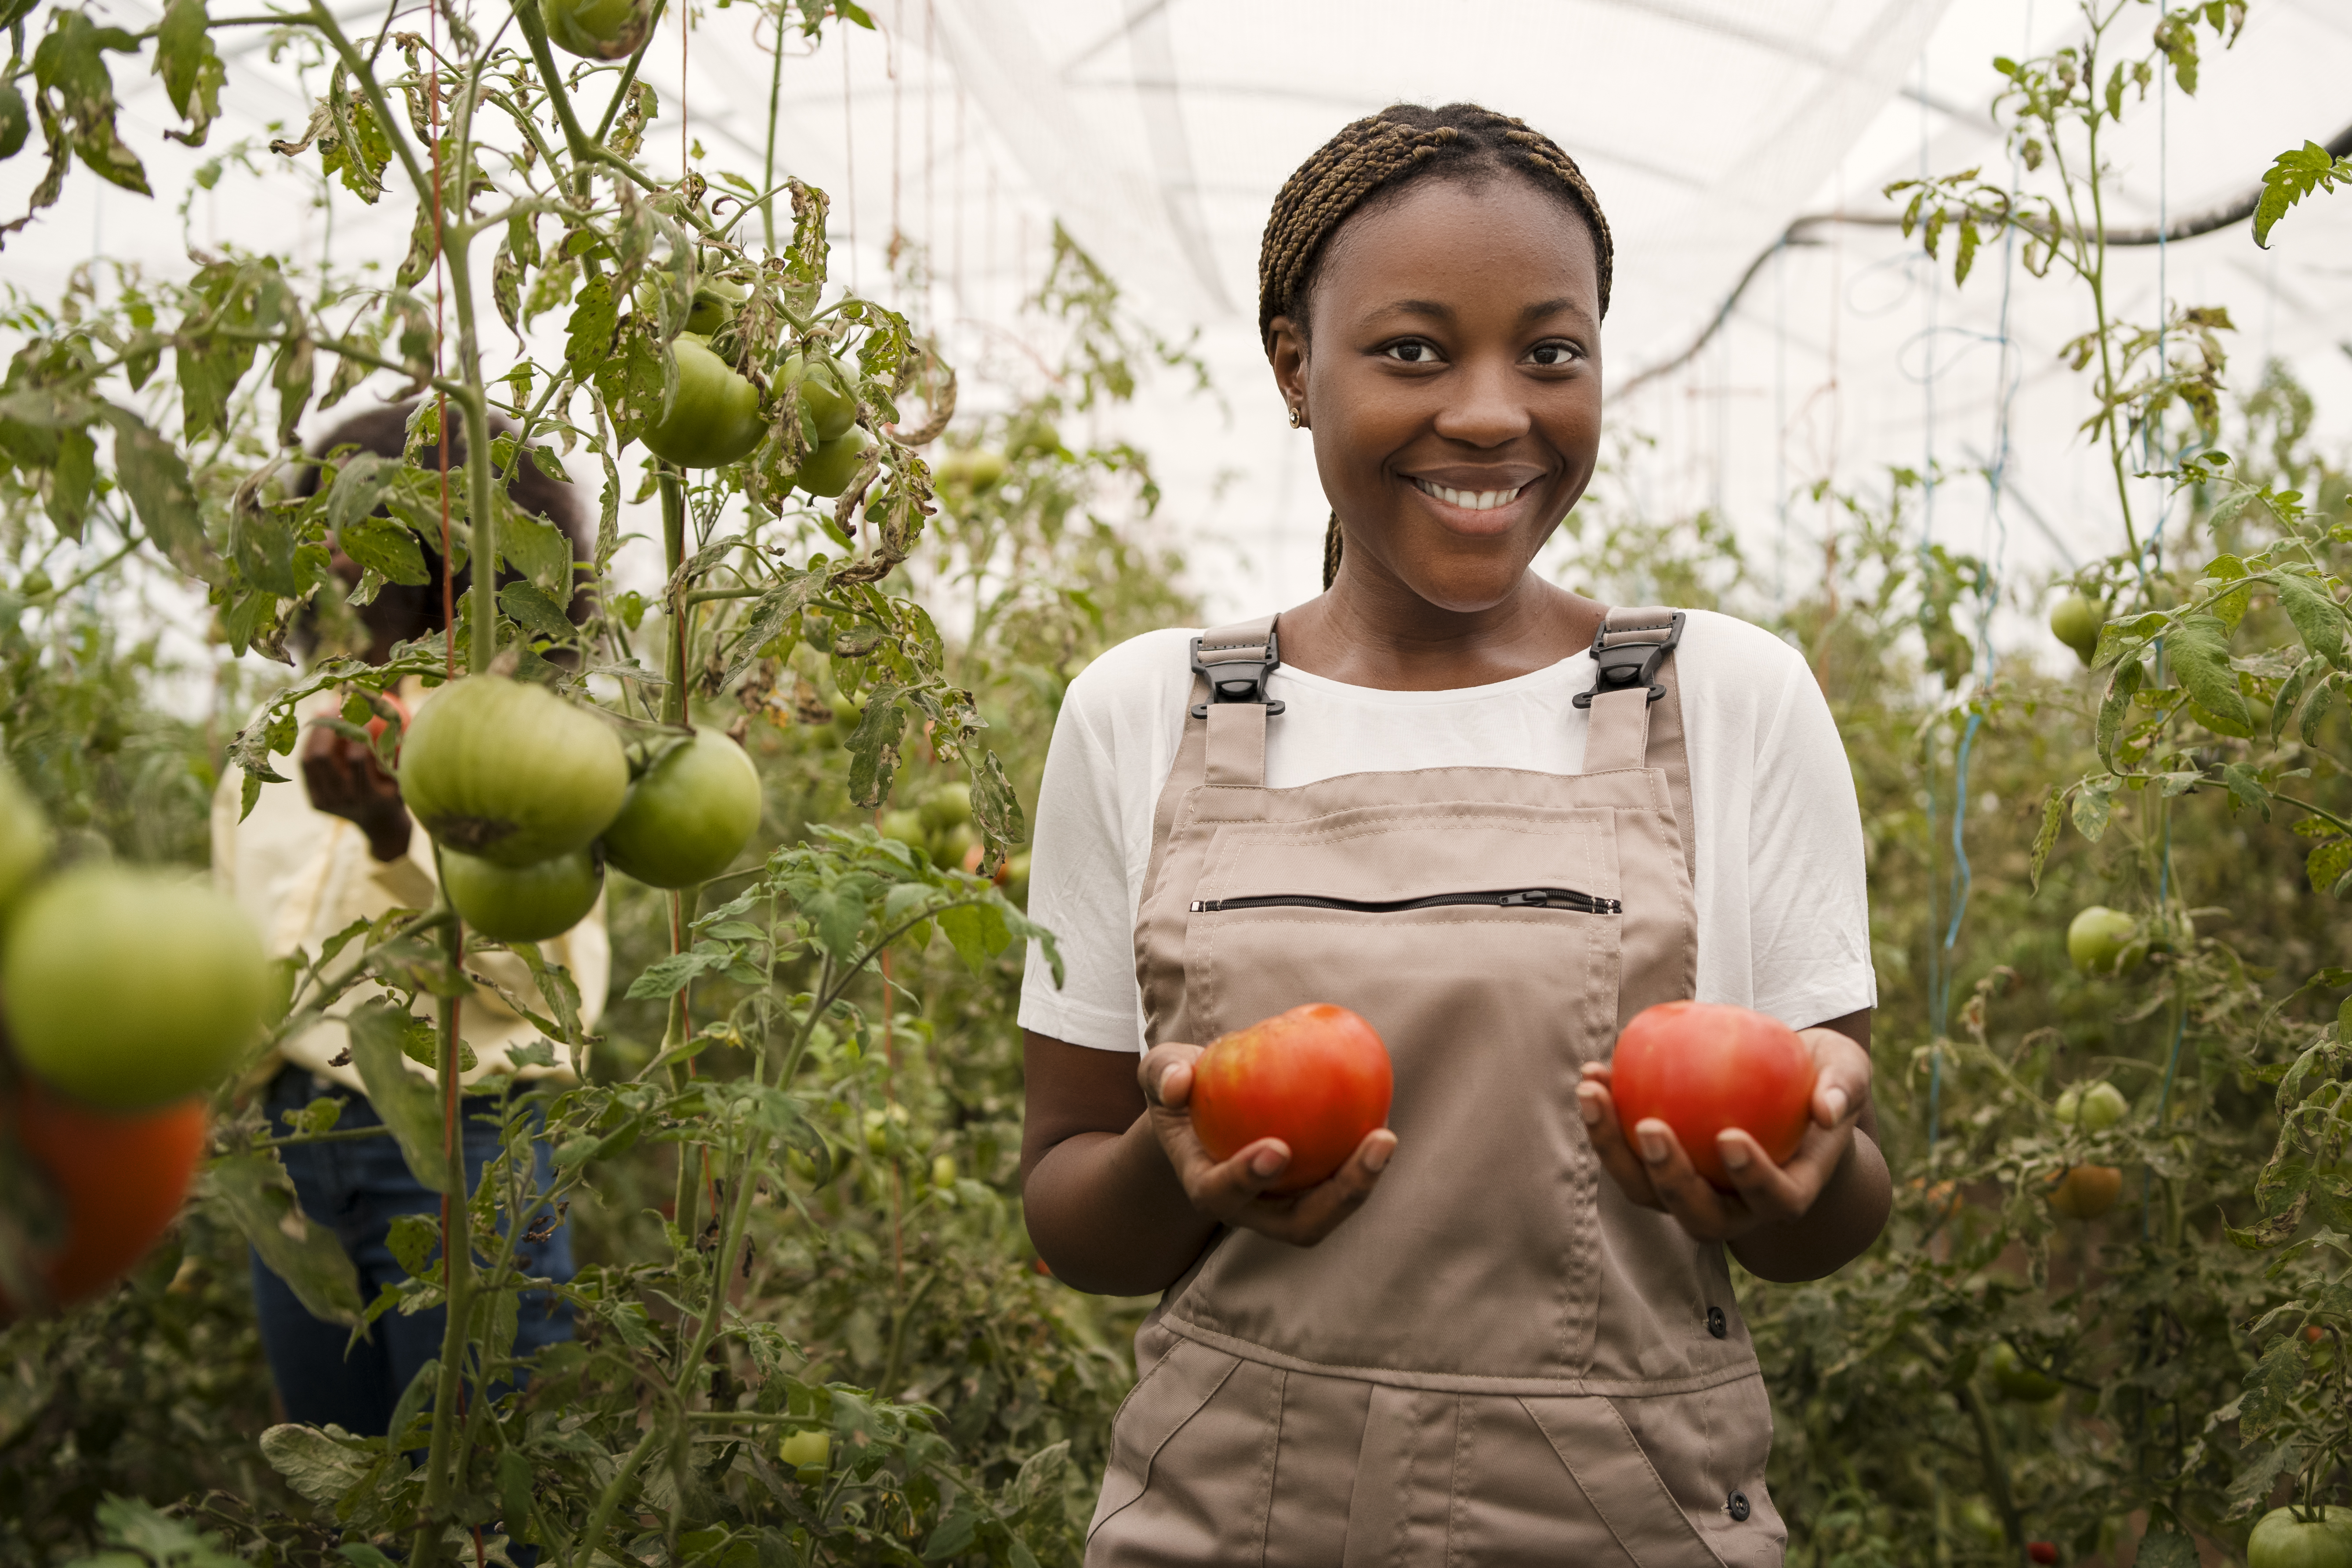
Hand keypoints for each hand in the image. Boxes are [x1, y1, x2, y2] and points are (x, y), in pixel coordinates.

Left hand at [299, 719, 410, 861]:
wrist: (381, 825)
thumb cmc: (398, 791)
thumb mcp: (403, 773)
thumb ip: (397, 749)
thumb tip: (393, 712)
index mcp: (369, 796)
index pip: (356, 758)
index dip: (357, 732)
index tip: (362, 713)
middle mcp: (343, 800)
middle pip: (323, 758)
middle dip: (326, 728)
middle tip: (334, 707)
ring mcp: (325, 801)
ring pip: (309, 760)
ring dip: (315, 734)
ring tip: (324, 714)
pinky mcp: (315, 800)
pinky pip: (306, 767)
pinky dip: (309, 745)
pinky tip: (318, 728)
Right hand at [1137, 1040, 1396, 1247]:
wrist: (1203, 1113)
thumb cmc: (1182, 1090)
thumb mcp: (1160, 1072)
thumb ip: (1162, 1074)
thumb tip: (1178, 1083)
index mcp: (1205, 1185)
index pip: (1222, 1193)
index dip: (1247, 1178)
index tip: (1277, 1148)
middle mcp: (1249, 1208)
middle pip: (1298, 1224)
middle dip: (1339, 1197)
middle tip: (1372, 1144)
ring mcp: (1283, 1204)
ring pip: (1328, 1212)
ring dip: (1361, 1184)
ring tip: (1384, 1138)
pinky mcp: (1309, 1189)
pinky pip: (1341, 1181)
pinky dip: (1363, 1159)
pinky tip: (1381, 1117)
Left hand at [1576, 1026, 1870, 1243]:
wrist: (1786, 1088)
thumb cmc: (1820, 1079)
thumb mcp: (1847, 1072)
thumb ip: (1845, 1087)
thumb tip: (1828, 1108)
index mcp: (1788, 1192)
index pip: (1775, 1199)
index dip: (1753, 1179)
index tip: (1730, 1137)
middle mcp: (1736, 1207)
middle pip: (1699, 1216)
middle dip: (1671, 1180)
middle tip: (1650, 1126)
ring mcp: (1692, 1192)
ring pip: (1647, 1192)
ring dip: (1613, 1148)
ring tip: (1593, 1092)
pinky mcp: (1657, 1167)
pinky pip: (1625, 1153)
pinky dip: (1604, 1118)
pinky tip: (1594, 1073)